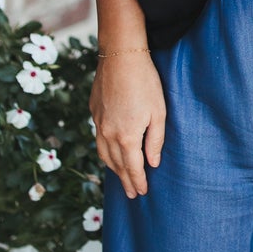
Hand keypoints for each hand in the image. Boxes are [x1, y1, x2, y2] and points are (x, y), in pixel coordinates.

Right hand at [90, 49, 165, 198]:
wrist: (121, 56)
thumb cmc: (145, 83)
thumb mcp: (158, 113)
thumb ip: (155, 141)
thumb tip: (153, 163)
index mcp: (127, 137)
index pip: (133, 168)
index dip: (138, 182)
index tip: (142, 193)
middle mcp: (108, 134)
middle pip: (116, 165)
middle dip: (125, 181)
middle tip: (131, 194)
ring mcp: (98, 123)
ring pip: (103, 154)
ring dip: (113, 169)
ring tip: (121, 177)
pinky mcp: (94, 111)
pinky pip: (98, 139)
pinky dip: (105, 151)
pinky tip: (110, 151)